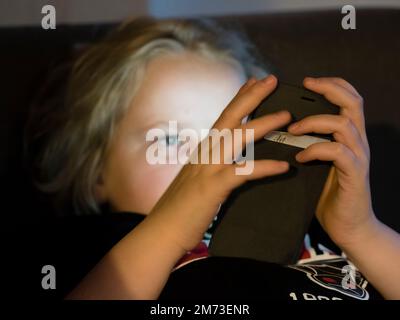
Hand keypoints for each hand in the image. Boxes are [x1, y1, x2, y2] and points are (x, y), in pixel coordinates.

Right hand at [150, 75, 291, 251]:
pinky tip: (283, 167)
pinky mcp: (213, 187)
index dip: (239, 97)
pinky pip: (243, 173)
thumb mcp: (198, 179)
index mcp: (203, 150)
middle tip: (271, 79)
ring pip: (238, 138)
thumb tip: (231, 161)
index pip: (224, 117)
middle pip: (230, 117)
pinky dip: (264, 168)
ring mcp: (208, 168)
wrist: (163, 230)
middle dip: (251, 96)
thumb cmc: (182, 208)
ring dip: (263, 124)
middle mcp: (205, 153)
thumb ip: (213, 166)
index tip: (254, 82)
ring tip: (286, 116)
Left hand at [287, 77, 375, 247]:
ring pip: (343, 124)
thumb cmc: (326, 192)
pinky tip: (300, 157)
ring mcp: (358, 157)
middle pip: (352, 102)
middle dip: (329, 89)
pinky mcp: (354, 174)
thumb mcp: (316, 162)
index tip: (307, 81)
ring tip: (291, 130)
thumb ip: (307, 144)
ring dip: (314, 122)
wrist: (347, 226)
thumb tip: (278, 129)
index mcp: (347, 136)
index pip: (348, 99)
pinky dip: (316, 150)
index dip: (331, 84)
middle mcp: (357, 141)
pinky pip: (338, 153)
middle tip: (306, 85)